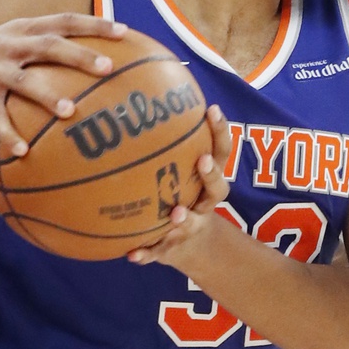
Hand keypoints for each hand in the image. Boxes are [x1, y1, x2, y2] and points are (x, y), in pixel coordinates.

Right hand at [0, 13, 126, 155]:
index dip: (94, 25)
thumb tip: (99, 57)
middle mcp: (7, 44)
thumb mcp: (13, 45)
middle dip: (79, 55)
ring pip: (23, 82)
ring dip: (47, 96)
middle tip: (107, 68)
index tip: (124, 32)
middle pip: (48, 46)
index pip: (63, 21)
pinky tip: (24, 152)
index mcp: (23, 30)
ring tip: (70, 111)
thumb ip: (47, 47)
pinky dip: (9, 134)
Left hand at [127, 105, 234, 272]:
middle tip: (202, 161)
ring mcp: (191, 226)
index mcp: (207, 178)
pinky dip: (147, 254)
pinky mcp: (171, 248)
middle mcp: (204, 202)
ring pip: (193, 221)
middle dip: (212, 174)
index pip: (220, 150)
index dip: (220, 131)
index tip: (211, 110)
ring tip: (177, 214)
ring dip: (186, 218)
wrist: (186, 244)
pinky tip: (131, 255)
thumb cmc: (176, 194)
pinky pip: (159, 252)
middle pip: (218, 188)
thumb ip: (161, 142)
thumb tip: (127, 94)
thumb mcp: (175, 168)